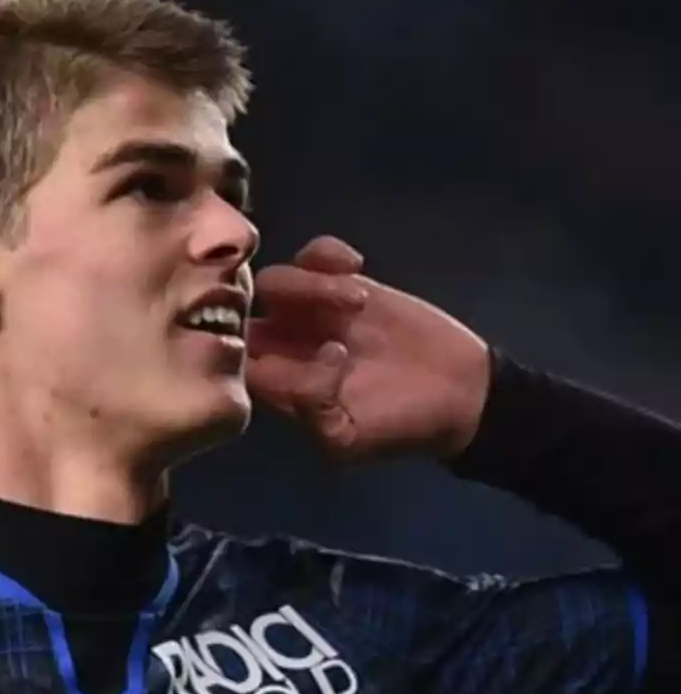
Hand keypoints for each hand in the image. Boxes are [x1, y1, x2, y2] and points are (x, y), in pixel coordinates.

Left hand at [246, 236, 491, 461]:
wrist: (457, 395)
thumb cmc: (398, 426)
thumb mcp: (348, 441)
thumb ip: (314, 410)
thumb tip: (319, 357)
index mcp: (278, 388)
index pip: (235, 360)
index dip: (252, 347)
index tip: (298, 346)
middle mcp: (285, 348)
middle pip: (246, 312)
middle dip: (281, 305)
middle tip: (337, 311)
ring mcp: (311, 313)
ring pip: (276, 280)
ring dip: (312, 283)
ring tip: (361, 301)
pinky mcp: (342, 283)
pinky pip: (311, 255)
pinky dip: (326, 252)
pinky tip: (358, 266)